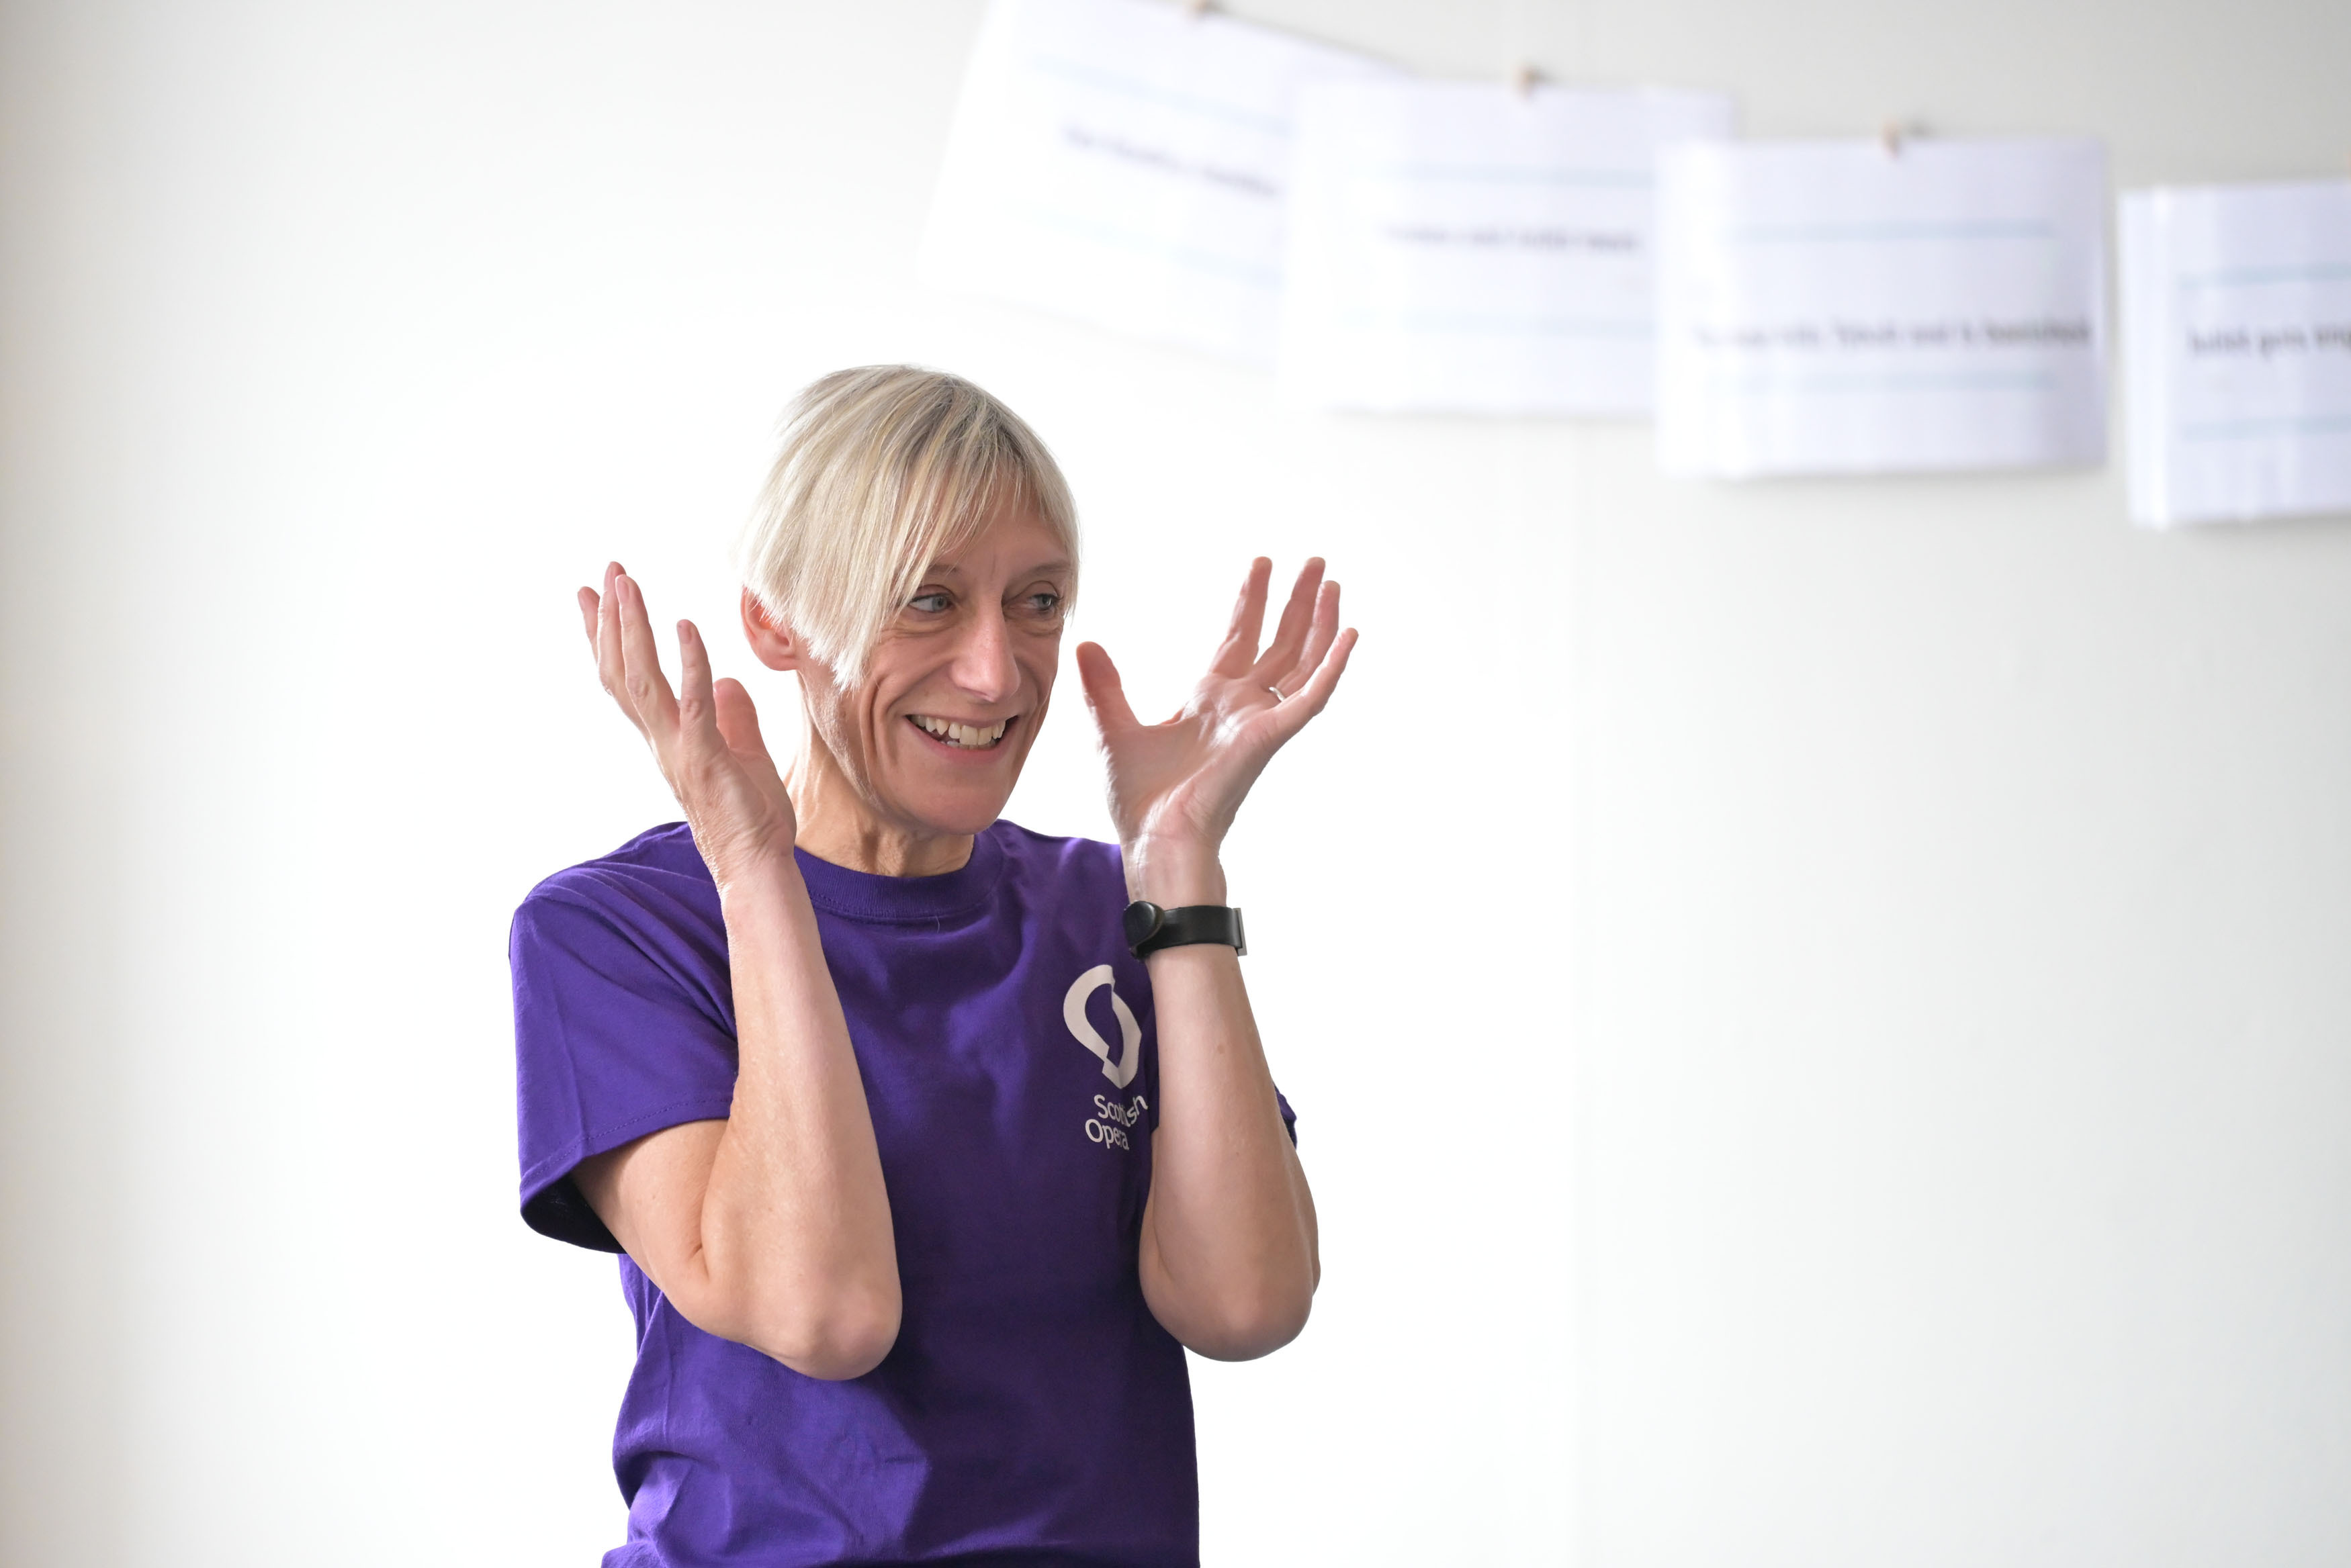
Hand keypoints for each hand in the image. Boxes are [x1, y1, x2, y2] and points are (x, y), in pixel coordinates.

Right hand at [578, 562, 796, 887]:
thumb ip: (731, 716)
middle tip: (605, 571)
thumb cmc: (751, 816)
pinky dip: (688, 664)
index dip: (606, 637)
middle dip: (610, 619)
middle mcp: (662, 740)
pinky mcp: (707, 758)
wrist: (758, 865)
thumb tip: (725, 682)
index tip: (593, 595)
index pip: (625, 679)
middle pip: (621, 671)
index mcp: (666, 737)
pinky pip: (693, 704)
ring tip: (626, 584)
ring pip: (642, 681)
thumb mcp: (743, 753)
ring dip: (633, 630)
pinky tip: (686, 627)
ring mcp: (680, 749)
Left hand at [1076, 558, 1355, 900]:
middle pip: (1279, 641)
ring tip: (1331, 583)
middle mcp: (1241, 706)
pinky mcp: (1270, 737)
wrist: (1155, 839)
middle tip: (1314, 562)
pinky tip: (1349, 635)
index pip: (1238, 637)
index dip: (1250, 601)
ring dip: (1320, 622)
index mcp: (1210, 701)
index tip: (1260, 564)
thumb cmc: (1140, 801)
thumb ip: (1104, 687)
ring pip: (1301, 661)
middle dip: (1296, 601)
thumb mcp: (1112, 730)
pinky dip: (1331, 667)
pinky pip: (1311, 697)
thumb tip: (1085, 644)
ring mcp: (1259, 720)